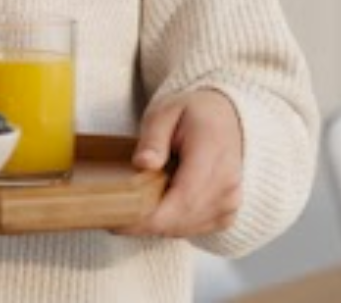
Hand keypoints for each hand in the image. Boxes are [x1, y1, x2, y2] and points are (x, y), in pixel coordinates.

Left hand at [117, 88, 243, 237]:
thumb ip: (154, 138)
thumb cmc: (191, 113)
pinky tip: (151, 210)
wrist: (225, 119)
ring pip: (186, 228)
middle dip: (144, 223)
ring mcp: (230, 202)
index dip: (149, 215)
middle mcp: (227, 184)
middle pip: (182, 218)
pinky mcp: (227, 214)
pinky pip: (194, 228)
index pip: (183, 197)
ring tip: (125, 213)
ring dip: (155, 225)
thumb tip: (143, 163)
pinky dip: (170, 224)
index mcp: (212, 155)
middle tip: (110, 218)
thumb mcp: (165, 112)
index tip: (117, 220)